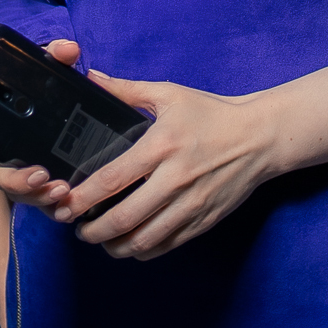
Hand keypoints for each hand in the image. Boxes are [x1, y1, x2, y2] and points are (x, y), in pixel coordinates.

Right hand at [0, 40, 79, 219]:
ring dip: (39, 195)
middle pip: (0, 179)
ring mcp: (24, 177)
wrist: (72, 114)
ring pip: (23, 195)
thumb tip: (68, 50)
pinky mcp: (45, 190)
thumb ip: (55, 56)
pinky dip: (55, 206)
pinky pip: (44, 205)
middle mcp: (4, 159)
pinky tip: (69, 200)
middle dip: (17, 181)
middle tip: (39, 175)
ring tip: (62, 188)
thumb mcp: (49, 71)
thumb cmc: (46, 90)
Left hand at [57, 54, 327, 261]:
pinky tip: (131, 245)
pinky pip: (168, 245)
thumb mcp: (169, 94)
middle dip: (93, 230)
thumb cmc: (212, 113)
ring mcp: (191, 205)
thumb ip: (127, 90)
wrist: (260, 137)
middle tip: (77, 228)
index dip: (84, 198)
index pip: (113, 180)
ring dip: (116, 246)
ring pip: (145, 240)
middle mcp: (175, 180)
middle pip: (124, 218)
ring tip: (100, 240)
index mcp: (161, 146)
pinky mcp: (204, 221)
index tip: (66, 204)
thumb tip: (92, 77)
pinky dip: (144, 250)